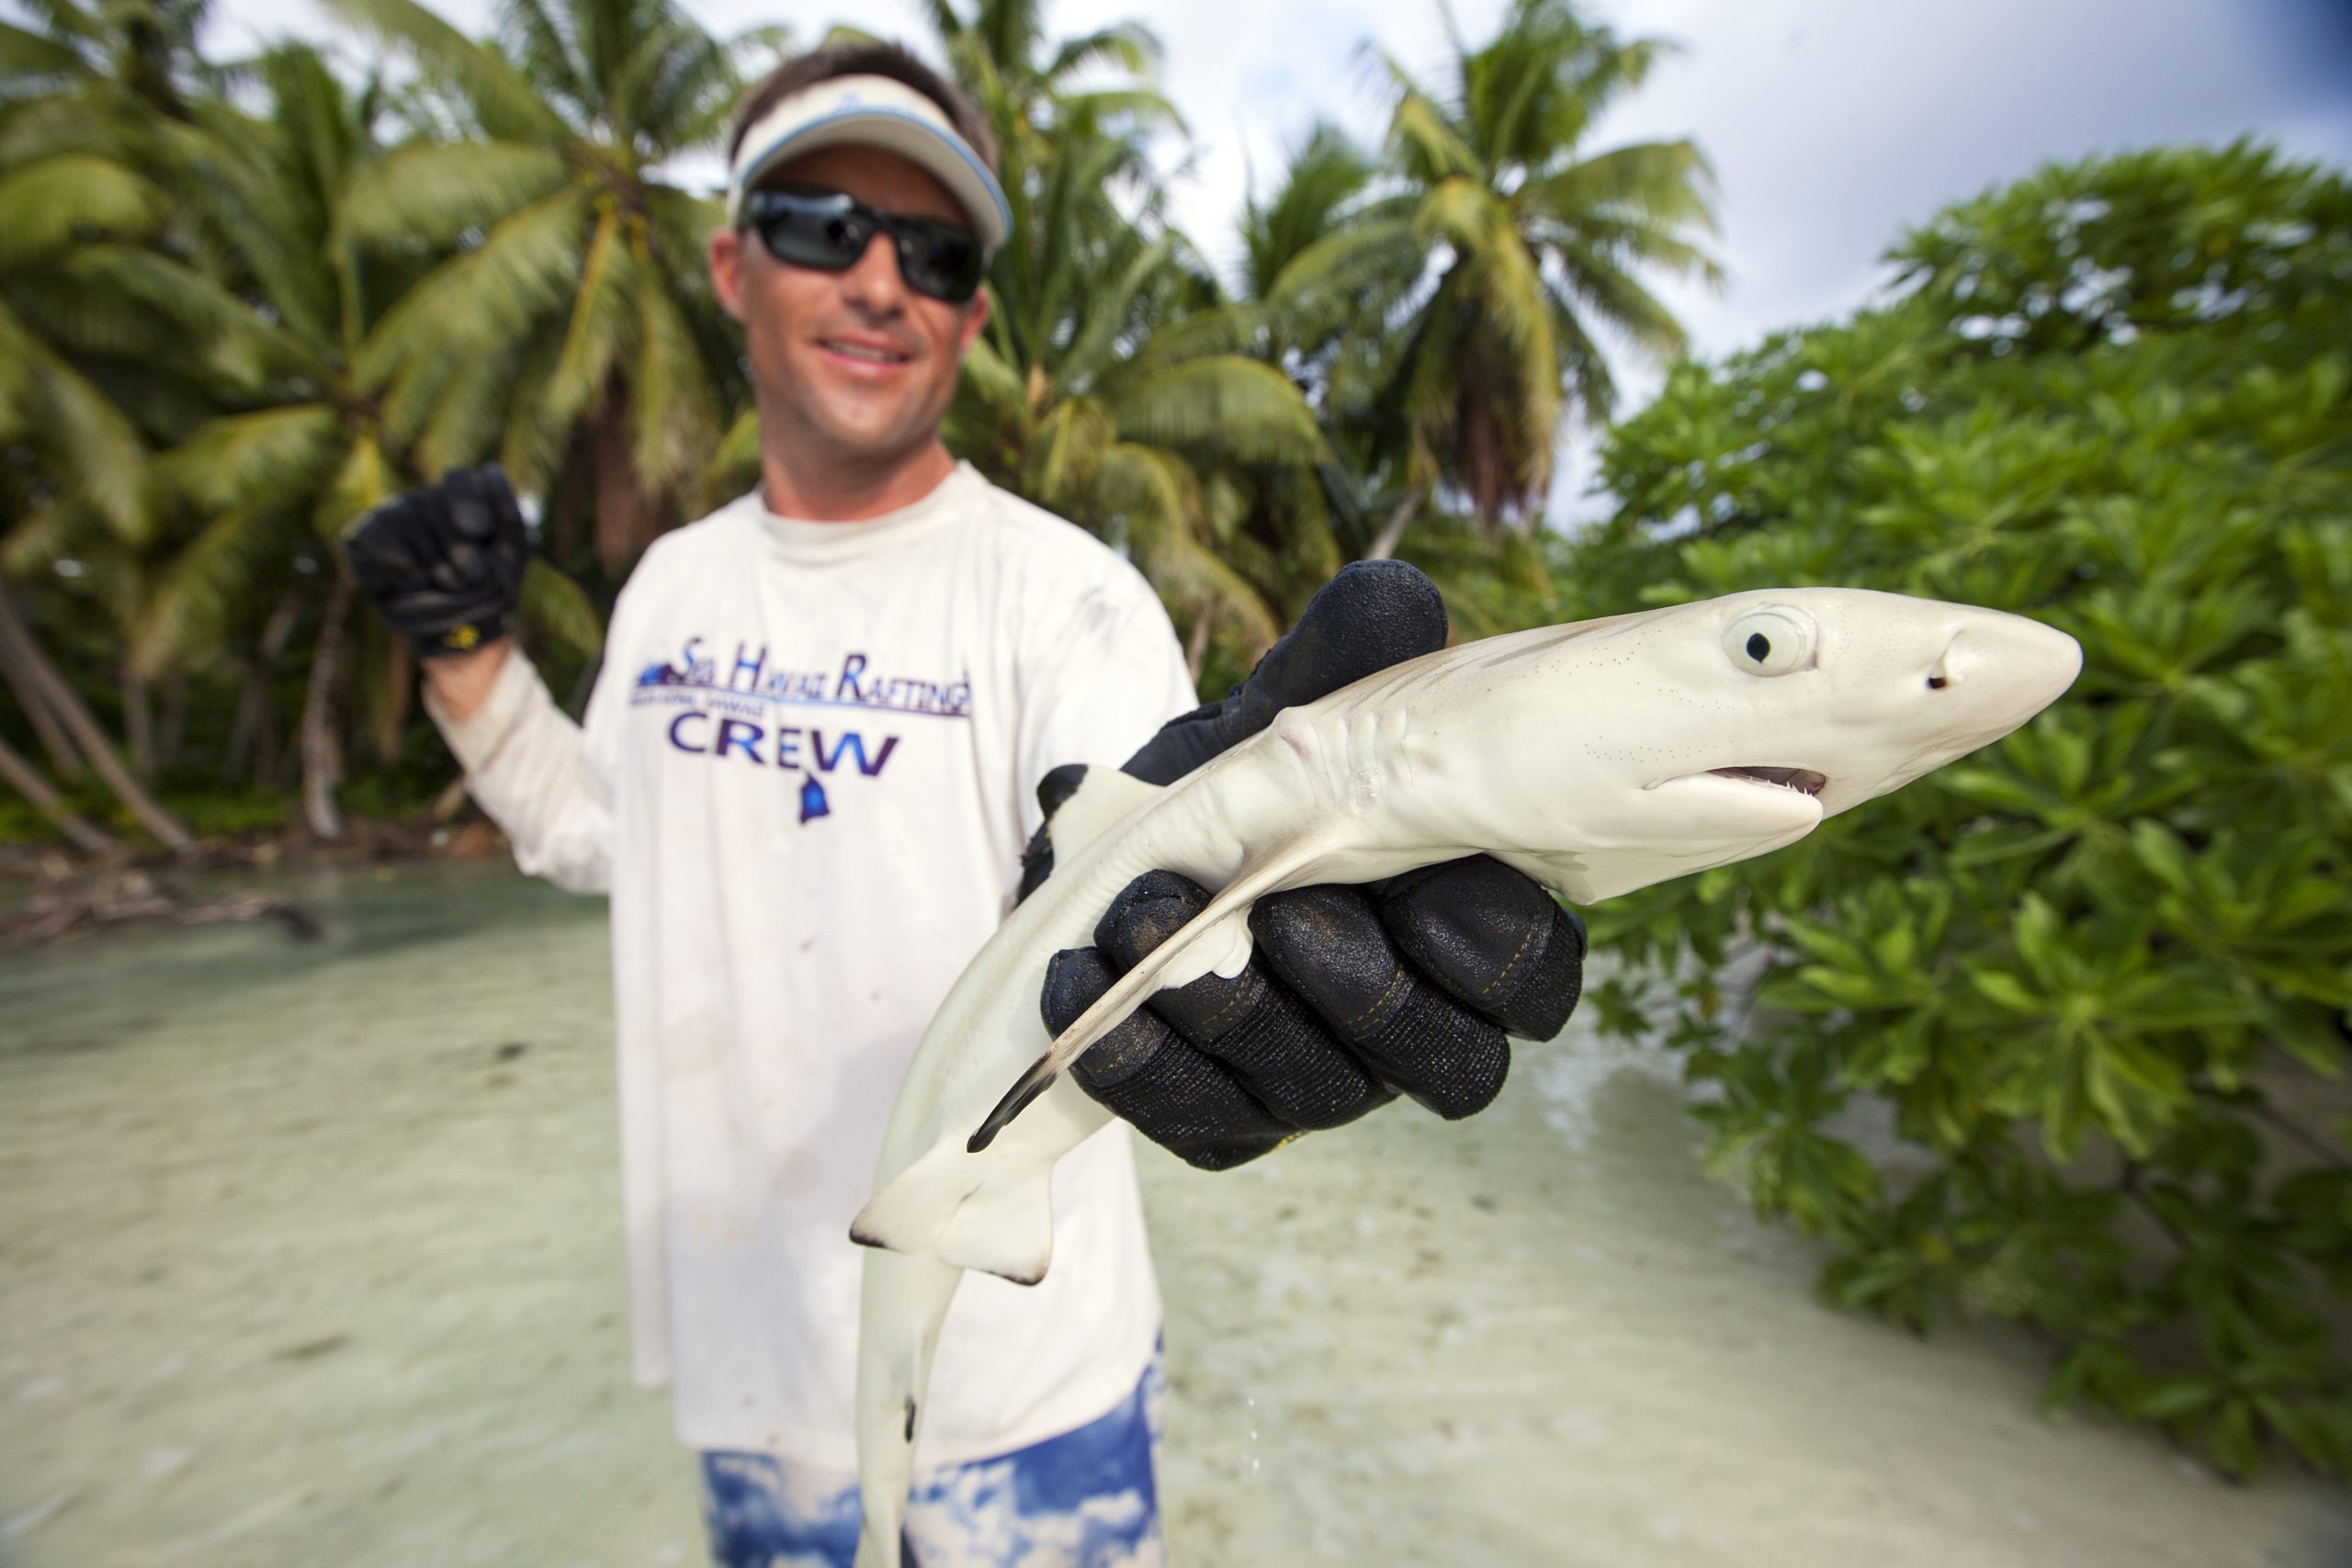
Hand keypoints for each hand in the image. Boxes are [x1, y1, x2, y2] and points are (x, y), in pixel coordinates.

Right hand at [341, 465, 530, 657]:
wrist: (458, 635)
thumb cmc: (487, 589)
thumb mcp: (511, 551)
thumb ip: (507, 509)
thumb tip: (490, 471)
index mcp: (462, 496)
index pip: (458, 480)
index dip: (469, 505)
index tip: (479, 533)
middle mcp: (425, 499)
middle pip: (435, 502)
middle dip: (458, 548)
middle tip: (466, 576)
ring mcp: (393, 515)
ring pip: (409, 520)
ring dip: (433, 564)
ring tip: (441, 582)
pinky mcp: (361, 537)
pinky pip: (378, 539)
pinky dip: (402, 568)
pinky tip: (412, 581)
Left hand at [1034, 561, 1586, 1169]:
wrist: (1124, 840)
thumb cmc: (1248, 778)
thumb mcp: (1291, 707)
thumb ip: (1348, 658)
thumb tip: (1391, 598)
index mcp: (1466, 924)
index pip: (1531, 977)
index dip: (1487, 951)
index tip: (1418, 891)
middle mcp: (1414, 1022)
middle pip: (1437, 1058)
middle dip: (1355, 987)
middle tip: (1271, 908)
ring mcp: (1324, 1080)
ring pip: (1316, 1091)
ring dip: (1228, 1011)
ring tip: (1140, 923)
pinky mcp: (1226, 1118)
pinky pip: (1200, 1118)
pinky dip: (1136, 1055)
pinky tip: (1079, 984)